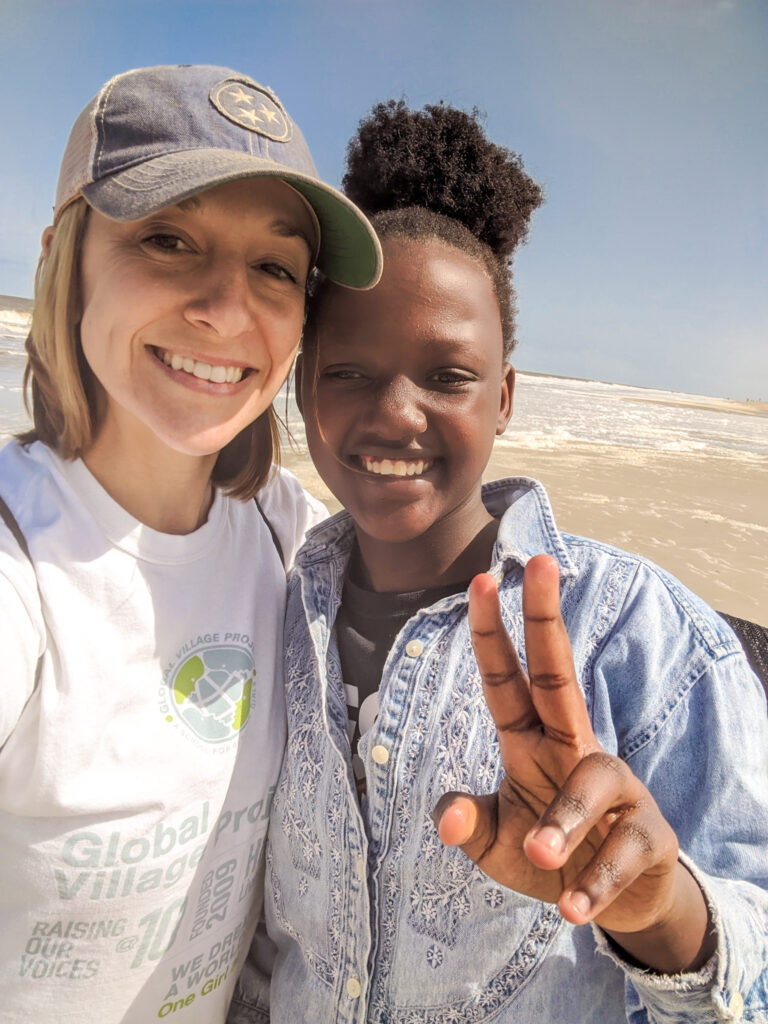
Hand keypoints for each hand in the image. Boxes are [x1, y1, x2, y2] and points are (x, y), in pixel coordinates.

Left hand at [434, 555, 712, 972]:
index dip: (491, 633)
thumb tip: (446, 815)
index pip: (508, 679)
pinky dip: (594, 884)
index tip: (480, 579)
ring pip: (592, 783)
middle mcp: (573, 750)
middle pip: (560, 673)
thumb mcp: (496, 842)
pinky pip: (622, 852)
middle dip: (547, 617)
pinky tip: (573, 910)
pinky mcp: (648, 836)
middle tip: (540, 561)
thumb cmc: (549, 857)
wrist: (617, 905)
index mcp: (532, 744)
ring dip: (564, 821)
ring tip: (540, 857)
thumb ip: (469, 823)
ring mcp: (615, 789)